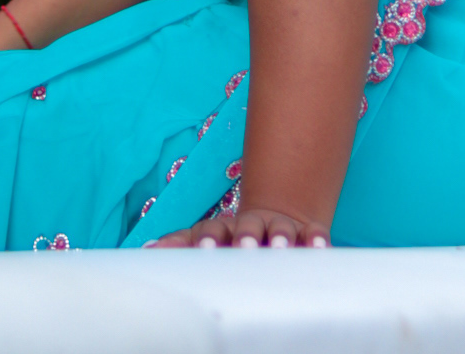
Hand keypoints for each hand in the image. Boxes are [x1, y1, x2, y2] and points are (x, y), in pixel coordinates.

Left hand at [150, 205, 330, 248]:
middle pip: (248, 226)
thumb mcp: (206, 239)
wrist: (273, 214)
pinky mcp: (305, 232)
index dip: (208, 238)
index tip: (205, 250)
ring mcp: (279, 226)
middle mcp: (252, 225)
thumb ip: (180, 244)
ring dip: (281, 237)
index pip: (212, 230)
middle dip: (247, 236)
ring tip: (282, 248)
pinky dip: (316, 238)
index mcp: (224, 229)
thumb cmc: (231, 239)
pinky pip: (313, 233)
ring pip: (281, 229)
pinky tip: (320, 248)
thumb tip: (144, 250)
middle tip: (246, 247)